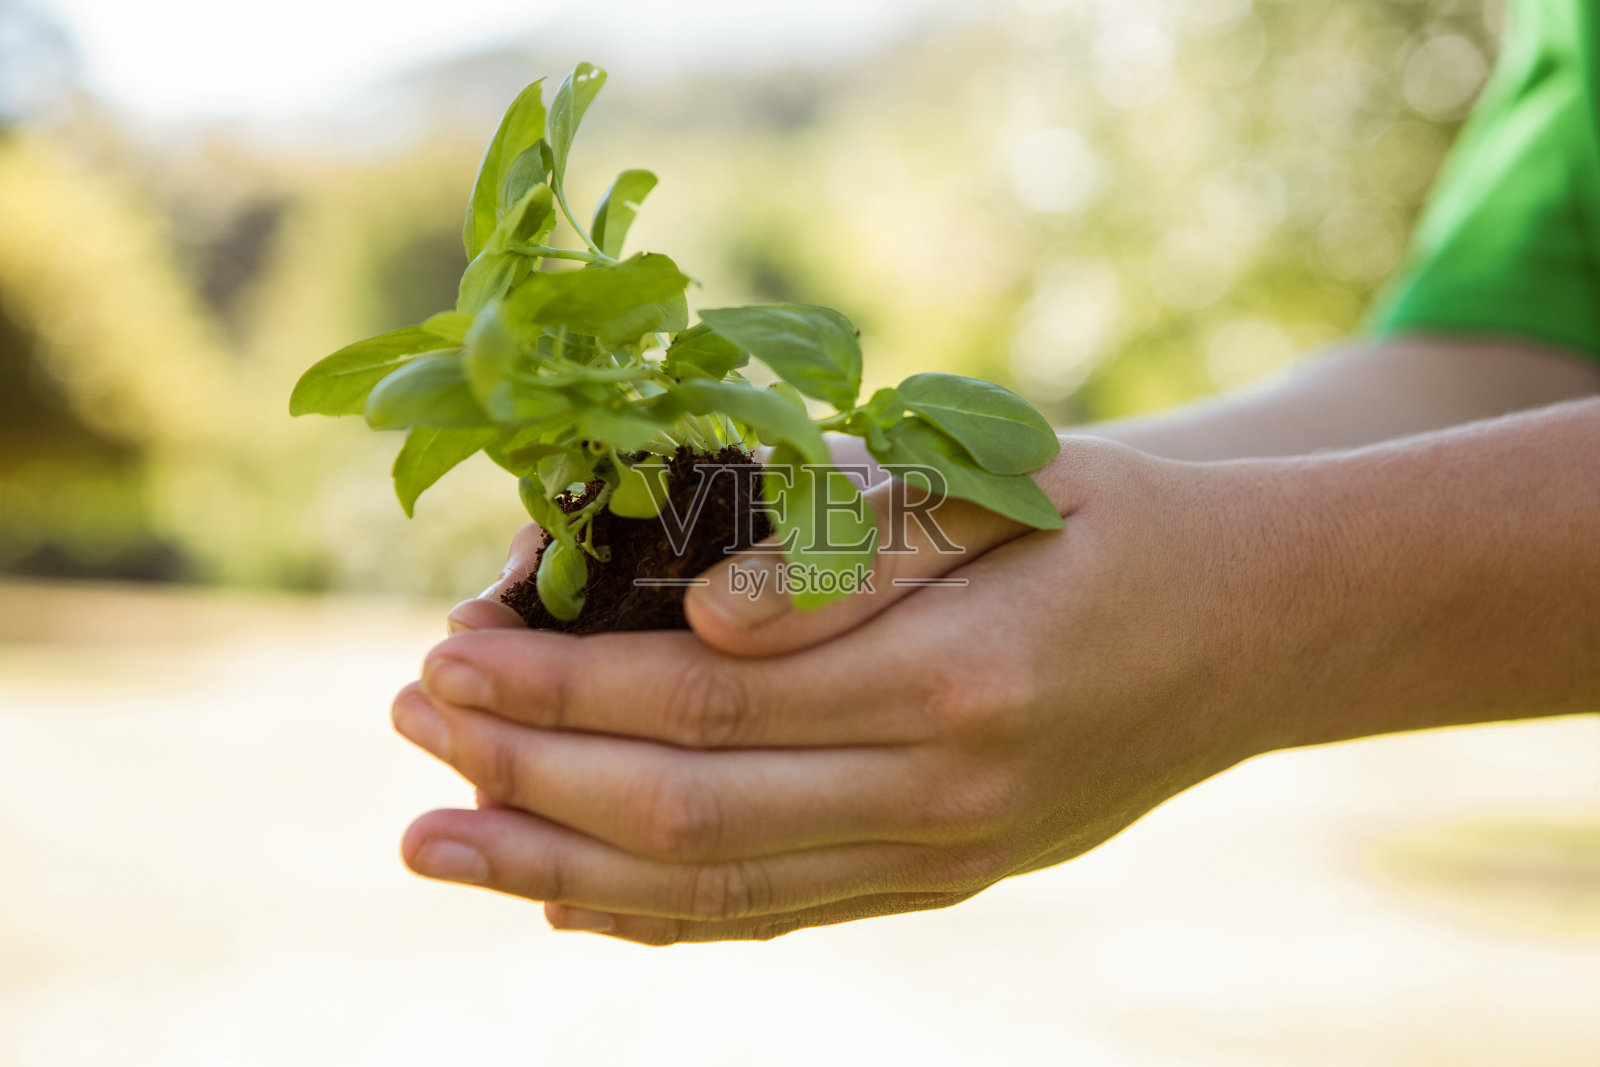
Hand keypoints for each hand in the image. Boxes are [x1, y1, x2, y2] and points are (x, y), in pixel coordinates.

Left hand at [394, 437, 1300, 943]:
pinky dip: (660, 918)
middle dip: (528, 772)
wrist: (1249, 626)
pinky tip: (566, 899)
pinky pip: (779, 917)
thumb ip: (858, 542)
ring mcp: (947, 859)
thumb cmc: (1108, 524)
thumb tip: (709, 614)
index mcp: (956, 676)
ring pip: (718, 889)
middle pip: (688, 810)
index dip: (564, 684)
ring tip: (437, 842)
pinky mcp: (946, 883)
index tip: (449, 653)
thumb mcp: (1000, 485)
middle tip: (409, 732)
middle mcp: (945, 794)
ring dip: (558, 866)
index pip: (709, 699)